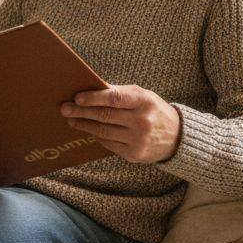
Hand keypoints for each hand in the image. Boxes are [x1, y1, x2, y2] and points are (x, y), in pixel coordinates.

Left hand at [61, 85, 179, 163]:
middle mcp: (142, 121)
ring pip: (103, 132)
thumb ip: (119, 93)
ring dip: (84, 125)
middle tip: (65, 108)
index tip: (77, 97)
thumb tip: (90, 88)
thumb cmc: (152, 110)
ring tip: (72, 119)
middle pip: (105, 116)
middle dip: (82, 112)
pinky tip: (88, 130)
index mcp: (144, 101)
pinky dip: (97, 136)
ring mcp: (138, 140)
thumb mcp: (142, 96)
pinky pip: (108, 144)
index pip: (115, 98)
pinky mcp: (134, 154)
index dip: (94, 97)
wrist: (177, 137)